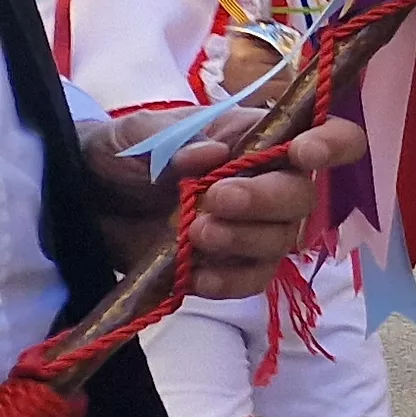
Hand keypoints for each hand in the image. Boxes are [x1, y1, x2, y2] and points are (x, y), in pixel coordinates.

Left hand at [87, 113, 365, 301]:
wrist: (84, 200)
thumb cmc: (118, 154)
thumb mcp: (135, 138)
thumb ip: (172, 144)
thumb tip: (212, 154)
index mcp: (255, 137)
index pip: (324, 135)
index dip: (330, 144)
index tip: (302, 156)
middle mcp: (268, 181)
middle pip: (302, 197)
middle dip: (265, 201)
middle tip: (213, 201)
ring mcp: (253, 227)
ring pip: (280, 242)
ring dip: (243, 241)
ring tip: (194, 235)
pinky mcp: (231, 265)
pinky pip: (253, 279)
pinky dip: (229, 281)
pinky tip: (196, 275)